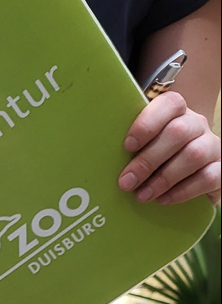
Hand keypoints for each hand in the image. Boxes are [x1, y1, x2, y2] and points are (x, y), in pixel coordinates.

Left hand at [119, 91, 220, 205]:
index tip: (127, 145)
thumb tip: (93, 160)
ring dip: (163, 178)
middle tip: (126, 182)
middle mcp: (196, 125)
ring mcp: (212, 146)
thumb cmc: (154, 156)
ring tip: (142, 195)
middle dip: (147, 160)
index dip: (147, 123)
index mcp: (176, 112)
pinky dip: (184, 190)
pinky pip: (209, 177)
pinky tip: (164, 199)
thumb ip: (128, 145)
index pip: (169, 104)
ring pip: (194, 154)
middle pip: (178, 132)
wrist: (189, 172)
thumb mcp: (141, 146)